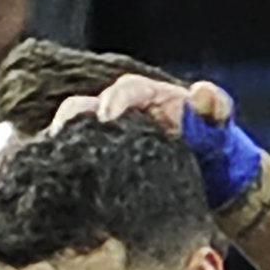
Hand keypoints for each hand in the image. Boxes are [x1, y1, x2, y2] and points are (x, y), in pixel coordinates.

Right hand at [61, 76, 259, 208]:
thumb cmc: (212, 144)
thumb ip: (214, 105)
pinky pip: (76, 160)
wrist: (207, 179)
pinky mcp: (98, 165)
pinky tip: (57, 180)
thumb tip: (200, 90)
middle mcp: (120, 114)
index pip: (125, 90)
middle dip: (73, 116)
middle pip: (86, 106)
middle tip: (62, 132)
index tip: (107, 116)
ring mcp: (106, 139)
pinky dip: (64, 165)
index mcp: (147, 96)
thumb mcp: (218, 124)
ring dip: (61, 141)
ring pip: (74, 132)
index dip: (114, 100)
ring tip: (51, 157)